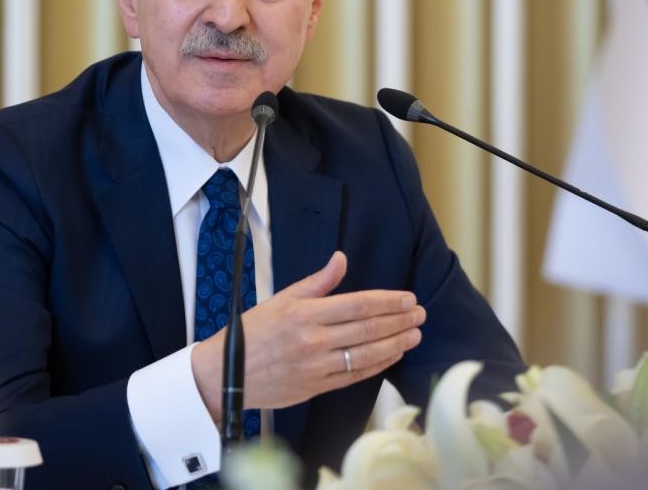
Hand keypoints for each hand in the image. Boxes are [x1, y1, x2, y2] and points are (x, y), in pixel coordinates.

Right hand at [191, 251, 424, 419]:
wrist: (226, 374)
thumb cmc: (252, 332)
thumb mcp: (282, 299)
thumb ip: (317, 282)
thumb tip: (341, 259)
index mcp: (305, 313)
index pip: (358, 305)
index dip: (388, 302)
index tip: (408, 299)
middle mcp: (313, 340)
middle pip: (368, 329)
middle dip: (399, 321)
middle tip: (420, 315)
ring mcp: (316, 366)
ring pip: (366, 354)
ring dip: (395, 344)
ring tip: (414, 335)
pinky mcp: (317, 387)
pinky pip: (355, 376)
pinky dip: (378, 365)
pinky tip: (392, 355)